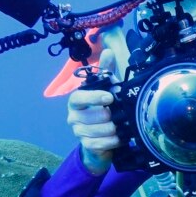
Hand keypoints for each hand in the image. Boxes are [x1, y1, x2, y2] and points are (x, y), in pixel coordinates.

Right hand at [66, 49, 118, 174]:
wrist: (102, 139)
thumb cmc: (104, 110)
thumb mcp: (106, 89)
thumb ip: (106, 72)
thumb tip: (108, 51)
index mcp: (76, 101)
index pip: (79, 97)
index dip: (94, 97)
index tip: (110, 98)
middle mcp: (73, 116)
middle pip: (94, 116)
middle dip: (112, 116)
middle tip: (121, 115)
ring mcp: (79, 131)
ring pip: (101, 130)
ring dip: (115, 129)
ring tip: (122, 126)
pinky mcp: (86, 145)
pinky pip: (102, 143)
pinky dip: (115, 140)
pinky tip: (120, 137)